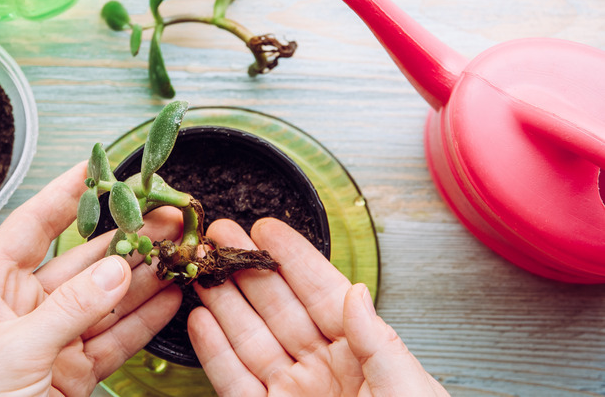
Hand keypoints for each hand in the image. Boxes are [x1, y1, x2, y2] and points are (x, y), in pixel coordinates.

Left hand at [0, 162, 182, 396]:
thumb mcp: (15, 351)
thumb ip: (70, 310)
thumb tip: (115, 271)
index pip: (31, 228)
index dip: (64, 195)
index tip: (96, 168)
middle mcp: (24, 309)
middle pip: (82, 261)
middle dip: (126, 238)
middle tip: (164, 216)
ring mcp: (53, 340)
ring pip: (106, 299)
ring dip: (144, 276)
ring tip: (178, 251)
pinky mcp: (76, 371)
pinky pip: (116, 338)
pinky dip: (145, 320)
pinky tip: (169, 298)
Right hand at [188, 218, 448, 396]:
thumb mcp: (409, 387)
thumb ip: (378, 338)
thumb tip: (355, 291)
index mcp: (361, 351)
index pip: (320, 292)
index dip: (292, 258)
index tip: (266, 228)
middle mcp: (322, 366)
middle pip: (276, 307)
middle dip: (246, 268)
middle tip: (220, 235)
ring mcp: (291, 393)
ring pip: (249, 338)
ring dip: (223, 302)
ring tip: (202, 269)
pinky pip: (234, 381)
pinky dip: (214, 352)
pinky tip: (200, 321)